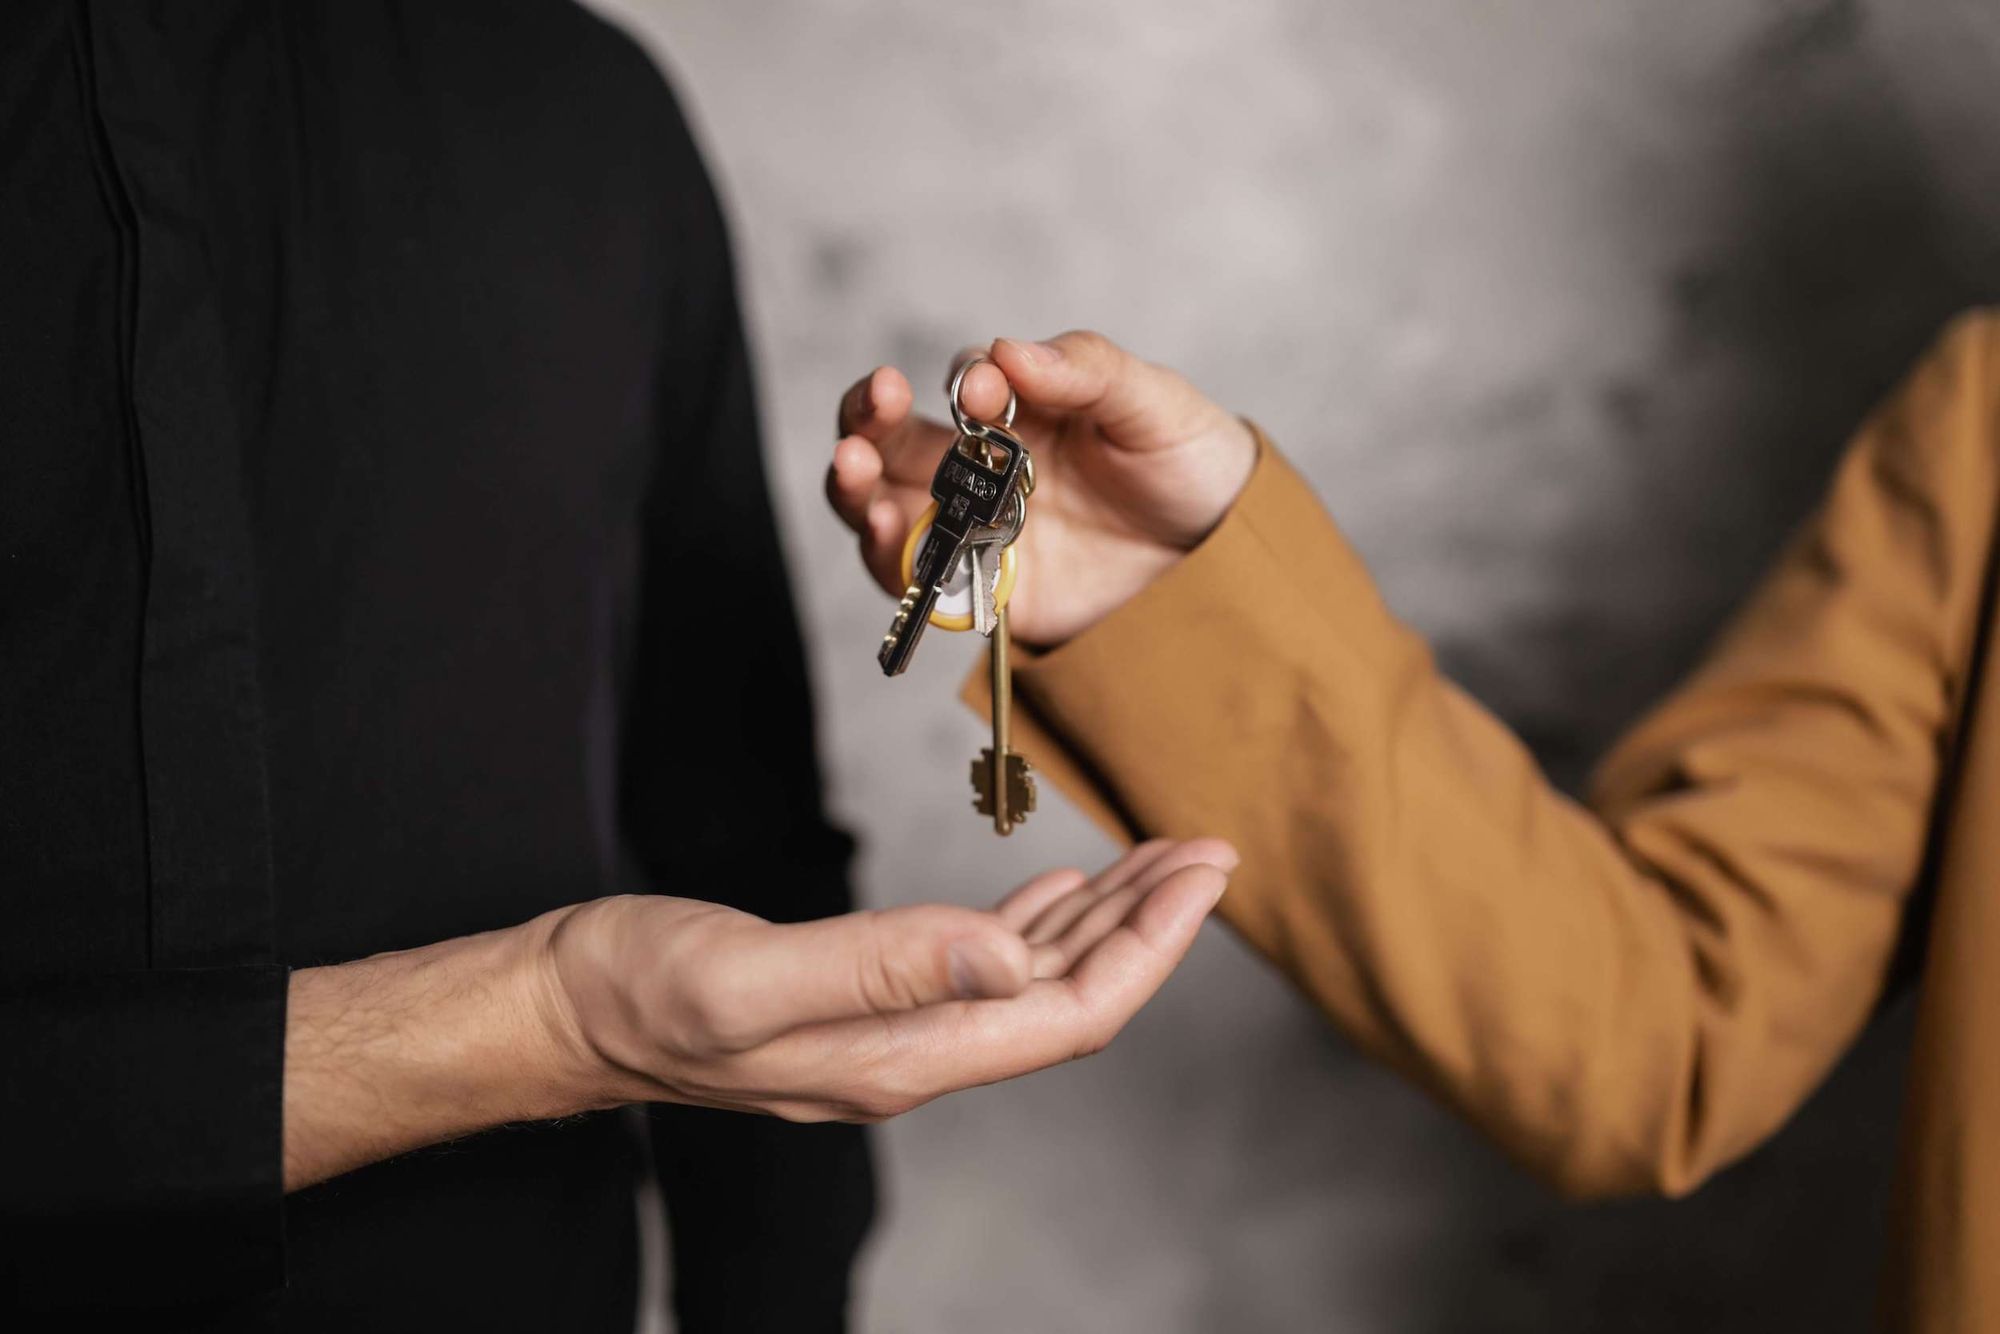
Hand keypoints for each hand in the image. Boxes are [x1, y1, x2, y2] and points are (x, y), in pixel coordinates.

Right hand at [542, 838, 1234, 1121]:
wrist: (565, 1010)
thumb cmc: (638, 988)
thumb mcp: (749, 976)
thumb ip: (882, 965)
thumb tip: (1013, 959)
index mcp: (900, 1055)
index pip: (1067, 1012)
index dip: (1149, 946)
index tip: (1203, 873)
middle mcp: (911, 1056)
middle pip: (1068, 1000)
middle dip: (1149, 928)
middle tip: (1210, 852)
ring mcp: (890, 1033)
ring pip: (1031, 983)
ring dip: (1103, 922)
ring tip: (1160, 862)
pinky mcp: (864, 1002)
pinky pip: (979, 969)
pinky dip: (1036, 925)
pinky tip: (1060, 893)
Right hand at [826, 332, 1256, 645]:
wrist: (1228, 560)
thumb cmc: (1188, 463)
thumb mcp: (1152, 403)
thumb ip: (1086, 370)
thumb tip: (1009, 350)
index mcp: (1020, 410)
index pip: (964, 384)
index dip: (965, 382)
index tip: (987, 392)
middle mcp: (982, 468)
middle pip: (894, 440)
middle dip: (868, 418)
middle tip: (875, 402)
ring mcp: (977, 532)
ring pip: (886, 506)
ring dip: (857, 487)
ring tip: (852, 470)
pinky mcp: (985, 593)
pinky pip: (919, 581)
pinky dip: (890, 558)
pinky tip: (886, 532)